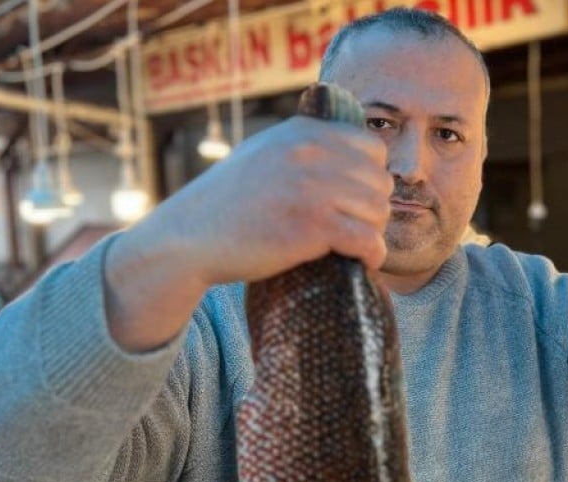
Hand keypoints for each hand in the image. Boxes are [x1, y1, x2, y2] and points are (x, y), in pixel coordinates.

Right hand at [104, 116, 391, 350]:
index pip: (372, 148)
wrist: (187, 237)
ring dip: (374, 232)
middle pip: (380, 182)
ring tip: (357, 246)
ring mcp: (312, 189)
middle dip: (373, 208)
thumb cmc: (226, 202)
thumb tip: (347, 152)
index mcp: (303, 132)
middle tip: (357, 229)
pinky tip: (364, 262)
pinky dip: (373, 254)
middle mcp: (310, 154)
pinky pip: (367, 240)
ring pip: (378, 211)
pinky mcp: (311, 227)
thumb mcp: (263, 153)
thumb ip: (302, 147)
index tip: (357, 200)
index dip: (371, 177)